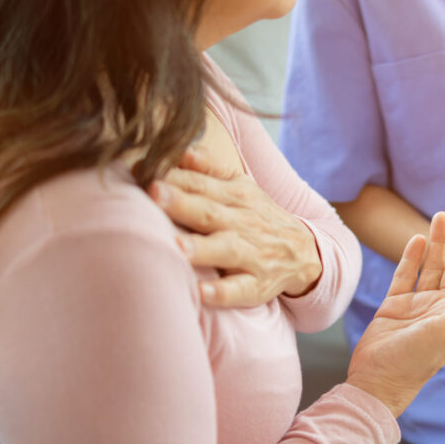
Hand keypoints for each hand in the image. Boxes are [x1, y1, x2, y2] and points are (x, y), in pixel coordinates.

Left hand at [148, 147, 321, 306]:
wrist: (305, 251)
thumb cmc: (259, 218)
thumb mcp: (241, 186)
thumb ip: (208, 169)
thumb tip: (177, 150)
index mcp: (236, 196)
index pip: (200, 184)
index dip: (172, 177)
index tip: (139, 170)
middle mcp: (244, 223)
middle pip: (209, 212)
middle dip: (181, 204)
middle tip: (153, 194)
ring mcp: (252, 255)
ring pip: (226, 250)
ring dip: (201, 249)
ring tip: (177, 247)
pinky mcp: (258, 285)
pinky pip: (240, 289)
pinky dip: (221, 292)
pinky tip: (200, 293)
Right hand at [347, 205, 444, 416]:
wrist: (377, 379)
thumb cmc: (415, 361)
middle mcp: (443, 306)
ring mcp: (419, 304)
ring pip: (433, 266)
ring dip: (439, 241)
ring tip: (441, 215)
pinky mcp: (396, 305)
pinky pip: (406, 275)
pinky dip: (412, 257)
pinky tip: (418, 239)